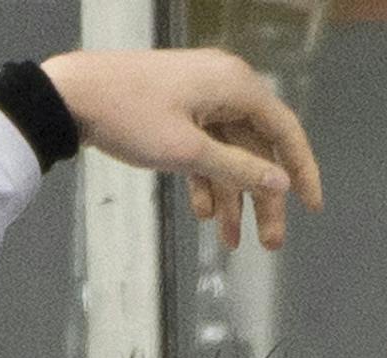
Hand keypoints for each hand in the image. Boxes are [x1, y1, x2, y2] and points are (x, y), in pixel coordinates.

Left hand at [40, 49, 322, 249]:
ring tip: (230, 242)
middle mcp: (224, 86)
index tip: (312, 207)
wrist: (73, 95)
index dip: (302, 171)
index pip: (284, 131)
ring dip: (233, 198)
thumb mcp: (189, 151)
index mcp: (235, 85)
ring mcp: (201, 98)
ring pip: (231, 155)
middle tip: (270, 244)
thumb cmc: (131, 117)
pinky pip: (206, 150)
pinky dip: (207, 182)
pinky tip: (204, 215)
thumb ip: (238, 170)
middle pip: (258, 149)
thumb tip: (281, 185)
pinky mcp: (180, 111)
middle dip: (263, 198)